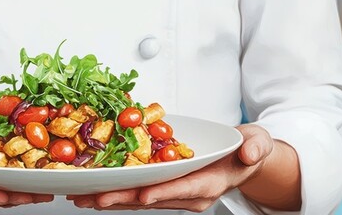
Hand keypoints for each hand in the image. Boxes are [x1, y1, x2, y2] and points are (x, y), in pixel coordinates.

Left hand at [67, 124, 273, 211]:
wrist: (242, 158)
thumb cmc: (248, 150)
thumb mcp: (258, 144)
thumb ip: (255, 148)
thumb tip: (250, 153)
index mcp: (210, 184)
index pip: (184, 189)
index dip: (163, 192)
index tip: (142, 196)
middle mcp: (189, 194)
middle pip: (152, 198)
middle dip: (123, 198)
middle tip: (94, 198)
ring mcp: (175, 193)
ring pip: (139, 198)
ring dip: (111, 198)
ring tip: (83, 198)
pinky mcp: (165, 189)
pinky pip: (136, 191)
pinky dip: (115, 191)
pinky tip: (93, 191)